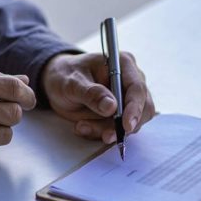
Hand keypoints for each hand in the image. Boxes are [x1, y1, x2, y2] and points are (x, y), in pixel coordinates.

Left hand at [40, 52, 155, 142]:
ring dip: (108, 131)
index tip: (126, 126)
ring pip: (131, 124)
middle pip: (142, 109)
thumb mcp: (72, 82)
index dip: (135, 108)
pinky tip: (83, 127)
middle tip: (105, 135)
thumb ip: (91, 93)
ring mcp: (127, 99)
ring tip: (81, 126)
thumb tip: (112, 107)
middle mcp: (130, 81)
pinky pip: (118, 130)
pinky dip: (101, 133)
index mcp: (123, 65)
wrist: (58, 83)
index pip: (137, 89)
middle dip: (123, 126)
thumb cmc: (65, 75)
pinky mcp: (120, 115)